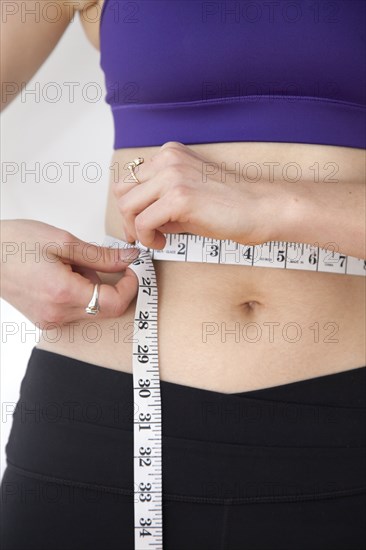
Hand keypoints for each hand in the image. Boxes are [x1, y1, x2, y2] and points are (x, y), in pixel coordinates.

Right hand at [0, 219, 139, 327]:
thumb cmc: (14, 243)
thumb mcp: (63, 241)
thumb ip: (101, 255)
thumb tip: (130, 259)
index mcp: (63, 293)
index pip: (114, 302)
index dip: (129, 286)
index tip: (131, 269)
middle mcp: (57, 314)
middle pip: (105, 308)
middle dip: (107, 284)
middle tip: (89, 261)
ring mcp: (50, 321)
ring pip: (92, 309)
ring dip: (91, 288)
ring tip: (67, 267)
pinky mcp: (45, 320)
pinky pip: (76, 311)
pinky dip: (78, 294)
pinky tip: (60, 277)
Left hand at [113, 141, 270, 249]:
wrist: (260, 208)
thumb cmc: (230, 206)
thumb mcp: (188, 196)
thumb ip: (162, 202)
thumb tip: (140, 221)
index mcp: (169, 155)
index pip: (129, 178)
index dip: (130, 206)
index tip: (138, 225)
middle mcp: (167, 160)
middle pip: (122, 190)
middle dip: (127, 218)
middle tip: (141, 236)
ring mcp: (172, 176)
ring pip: (127, 206)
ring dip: (136, 229)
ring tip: (155, 240)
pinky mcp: (179, 197)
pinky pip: (143, 221)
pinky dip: (147, 237)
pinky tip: (162, 242)